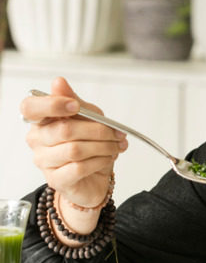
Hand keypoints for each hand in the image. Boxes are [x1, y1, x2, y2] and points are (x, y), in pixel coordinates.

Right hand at [20, 77, 127, 212]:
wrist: (95, 176)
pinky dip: (100, 161)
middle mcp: (37, 140)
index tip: (75, 106)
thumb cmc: (89, 144)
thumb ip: (75, 101)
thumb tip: (58, 82)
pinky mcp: (56, 180)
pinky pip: (79, 167)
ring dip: (104, 146)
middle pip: (64, 130)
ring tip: (116, 146)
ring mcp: (44, 161)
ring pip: (75, 150)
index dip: (52, 104)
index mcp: (41, 121)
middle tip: (117, 133)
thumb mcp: (88, 117)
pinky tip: (108, 158)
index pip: (30, 108)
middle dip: (98, 130)